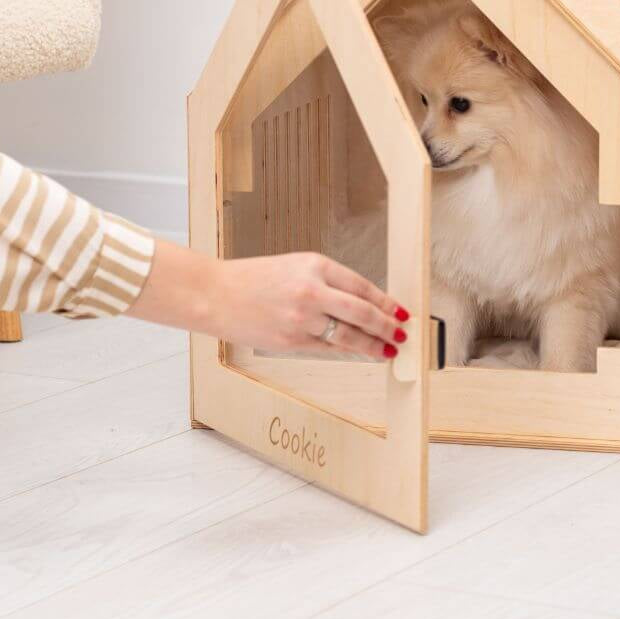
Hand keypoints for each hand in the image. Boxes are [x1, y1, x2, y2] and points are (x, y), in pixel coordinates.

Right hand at [128, 240, 409, 360]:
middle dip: (387, 325)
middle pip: (362, 312)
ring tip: (388, 349)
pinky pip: (328, 349)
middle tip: (403, 332)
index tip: (401, 311)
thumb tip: (362, 303)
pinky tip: (360, 353)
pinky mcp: (291, 341)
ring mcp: (302, 319)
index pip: (362, 286)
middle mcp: (312, 291)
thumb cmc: (255, 279)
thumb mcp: (295, 266)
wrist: (216, 294)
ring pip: (348, 336)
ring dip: (373, 344)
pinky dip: (347, 351)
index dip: (385, 301)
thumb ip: (327, 282)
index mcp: (315, 265)